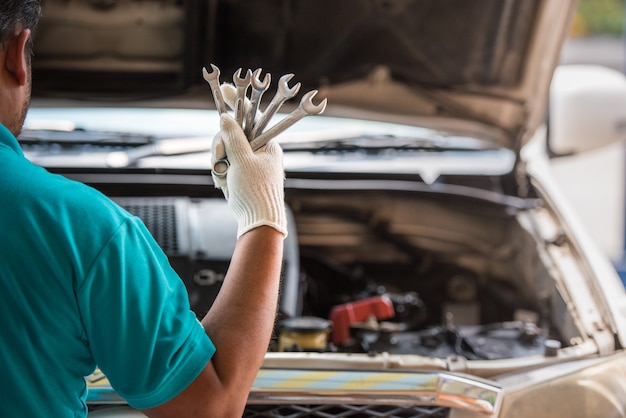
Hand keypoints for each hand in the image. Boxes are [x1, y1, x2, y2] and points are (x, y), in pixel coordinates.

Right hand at [211, 113, 286, 237]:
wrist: (258, 221)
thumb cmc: (255, 191)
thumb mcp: (242, 160)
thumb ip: (233, 137)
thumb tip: (225, 117)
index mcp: (267, 143)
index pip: (251, 116)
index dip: (237, 102)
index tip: (225, 88)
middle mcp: (259, 151)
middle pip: (231, 134)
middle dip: (221, 146)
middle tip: (219, 159)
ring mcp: (250, 163)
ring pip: (224, 150)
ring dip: (220, 164)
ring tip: (225, 178)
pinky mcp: (241, 174)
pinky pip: (224, 165)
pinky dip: (221, 174)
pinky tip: (225, 185)